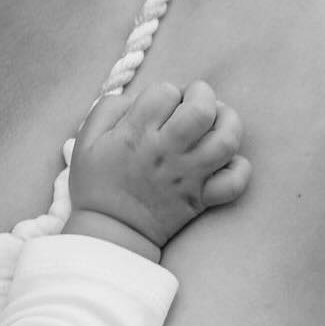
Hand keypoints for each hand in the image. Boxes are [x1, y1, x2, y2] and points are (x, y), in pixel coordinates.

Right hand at [67, 79, 248, 251]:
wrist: (108, 233)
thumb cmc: (95, 185)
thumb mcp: (86, 140)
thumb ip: (109, 109)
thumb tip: (137, 98)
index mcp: (136, 135)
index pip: (165, 92)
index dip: (166, 92)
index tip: (160, 105)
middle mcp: (167, 152)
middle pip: (202, 109)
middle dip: (203, 95)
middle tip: (194, 103)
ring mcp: (188, 176)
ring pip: (226, 139)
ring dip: (228, 123)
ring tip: (217, 122)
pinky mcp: (201, 198)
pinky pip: (234, 182)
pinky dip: (238, 169)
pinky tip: (225, 161)